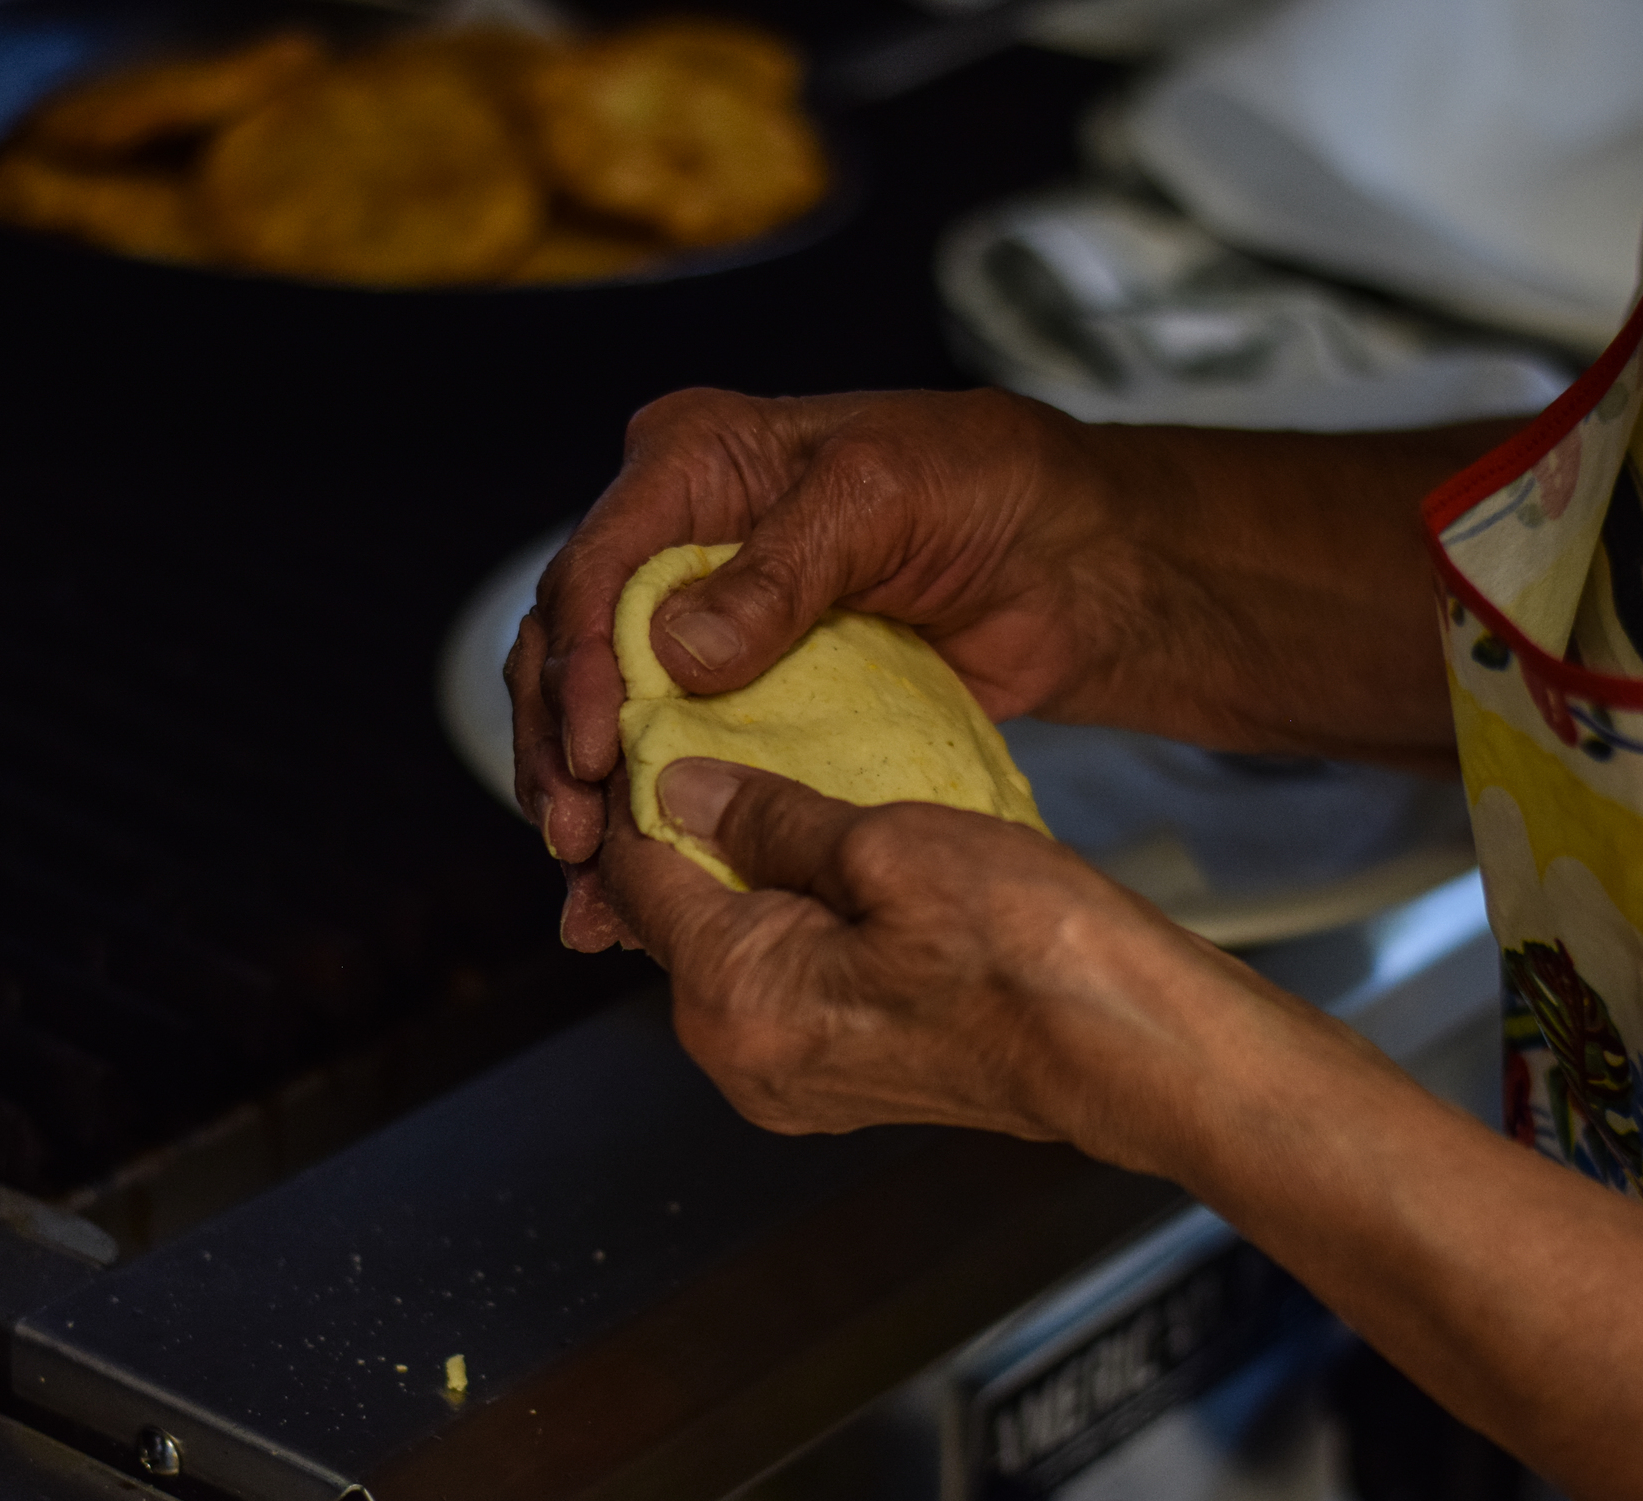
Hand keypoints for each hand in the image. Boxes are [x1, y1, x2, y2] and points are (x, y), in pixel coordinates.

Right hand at [507, 387, 1503, 949]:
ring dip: (586, 800)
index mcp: (695, 464)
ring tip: (585, 887)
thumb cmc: (997, 490)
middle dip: (560, 749)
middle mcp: (680, 541)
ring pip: (608, 714)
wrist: (1081, 565)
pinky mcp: (748, 694)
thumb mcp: (890, 499)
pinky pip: (675, 757)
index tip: (596, 755)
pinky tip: (622, 894)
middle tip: (573, 838)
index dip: (581, 669)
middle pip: (573, 649)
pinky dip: (648, 821)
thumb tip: (678, 651)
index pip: (596, 570)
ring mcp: (706, 623)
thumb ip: (783, 573)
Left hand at [597, 755, 1363, 1175]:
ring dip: (747, 868)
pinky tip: (833, 857)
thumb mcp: (891, 846)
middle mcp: (742, 1059)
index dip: (640, 782)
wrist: (1142, 1055)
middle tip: (730, 734)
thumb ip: (770, 819)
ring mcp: (790, 1081)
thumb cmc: (1035, 953)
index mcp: (736, 1001)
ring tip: (789, 785)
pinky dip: (791, 914)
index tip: (666, 714)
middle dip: (692, 826)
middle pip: (674, 914)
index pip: (634, 873)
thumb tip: (678, 789)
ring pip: (729, 944)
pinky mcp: (842, 1080)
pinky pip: (781, 978)